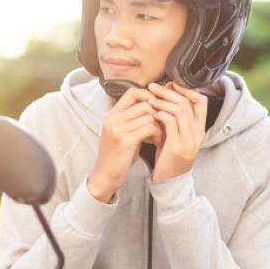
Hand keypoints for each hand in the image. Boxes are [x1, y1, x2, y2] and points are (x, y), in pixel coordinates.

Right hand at [88, 87, 162, 202]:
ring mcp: (117, 129)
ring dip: (160, 125)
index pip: (133, 92)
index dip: (149, 96)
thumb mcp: (122, 133)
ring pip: (149, 115)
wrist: (105, 176)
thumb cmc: (118, 156)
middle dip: (159, 113)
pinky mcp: (124, 140)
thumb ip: (134, 119)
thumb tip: (155, 106)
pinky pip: (149, 128)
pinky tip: (158, 142)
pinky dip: (158, 133)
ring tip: (161, 135)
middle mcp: (112, 119)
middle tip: (164, 125)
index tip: (158, 109)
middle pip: (144, 103)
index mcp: (111, 115)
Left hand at [147, 82, 207, 180]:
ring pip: (180, 110)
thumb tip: (165, 95)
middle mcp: (198, 134)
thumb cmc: (169, 157)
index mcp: (200, 130)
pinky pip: (170, 122)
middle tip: (153, 86)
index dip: (187, 90)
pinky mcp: (177, 146)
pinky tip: (151, 112)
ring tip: (149, 98)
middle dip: (169, 92)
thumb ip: (174, 119)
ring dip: (163, 101)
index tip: (171, 84)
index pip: (201, 101)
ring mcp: (189, 140)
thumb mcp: (175, 136)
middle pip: (188, 103)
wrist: (169, 183)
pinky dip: (160, 113)